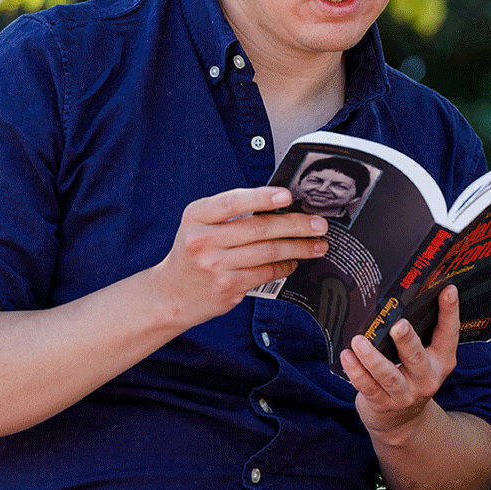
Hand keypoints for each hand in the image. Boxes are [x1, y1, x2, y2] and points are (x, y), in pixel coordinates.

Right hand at [150, 186, 328, 327]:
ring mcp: (215, 266)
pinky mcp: (228, 287)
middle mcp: (203, 240)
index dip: (262, 197)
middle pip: (259, 228)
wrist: (171, 294)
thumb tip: (279, 204)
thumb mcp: (199, 224)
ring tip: (318, 245)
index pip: (233, 202)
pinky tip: (294, 262)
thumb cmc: (193, 253)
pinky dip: (285, 266)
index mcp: (197, 216)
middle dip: (296, 225)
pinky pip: (265, 273)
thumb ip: (230, 212)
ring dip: (299, 247)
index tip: (288, 195)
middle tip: (319, 224)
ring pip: (268, 252)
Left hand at [342, 284, 460, 445]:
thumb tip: (407, 297)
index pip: (449, 335)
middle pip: (417, 358)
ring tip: (358, 341)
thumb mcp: (427, 359)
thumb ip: (422, 335)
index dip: (450, 312)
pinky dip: (356, 371)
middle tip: (398, 325)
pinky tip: (347, 356)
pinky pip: (367, 386)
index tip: (448, 289)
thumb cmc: (412, 376)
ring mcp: (404, 394)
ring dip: (372, 357)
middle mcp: (426, 379)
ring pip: (388, 375)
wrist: (403, 422)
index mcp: (441, 361)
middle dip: (406, 341)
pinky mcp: (381, 403)